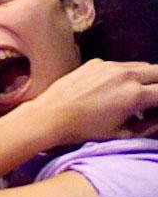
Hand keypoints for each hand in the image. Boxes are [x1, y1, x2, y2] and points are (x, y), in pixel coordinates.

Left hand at [34, 59, 157, 142]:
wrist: (50, 115)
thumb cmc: (84, 130)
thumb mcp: (121, 134)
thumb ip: (148, 126)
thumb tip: (157, 119)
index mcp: (136, 95)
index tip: (156, 110)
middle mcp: (125, 75)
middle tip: (153, 98)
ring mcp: (109, 65)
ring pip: (140, 66)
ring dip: (146, 77)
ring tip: (138, 94)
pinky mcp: (95, 62)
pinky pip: (119, 65)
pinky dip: (124, 74)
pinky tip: (113, 88)